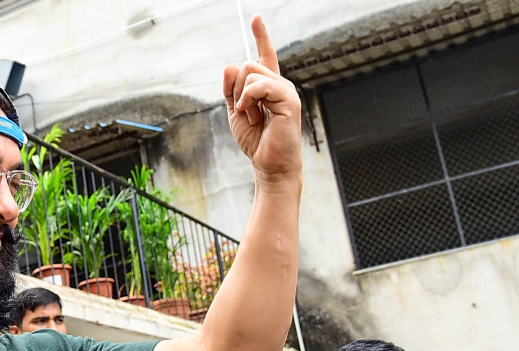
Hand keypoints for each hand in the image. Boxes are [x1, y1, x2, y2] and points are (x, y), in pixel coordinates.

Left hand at [223, 15, 301, 181]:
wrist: (269, 165)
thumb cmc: (256, 141)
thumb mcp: (235, 112)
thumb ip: (230, 90)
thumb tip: (230, 65)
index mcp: (269, 86)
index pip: (265, 56)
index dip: (261, 36)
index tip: (256, 18)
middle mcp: (280, 84)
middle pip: (248, 65)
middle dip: (236, 89)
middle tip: (245, 112)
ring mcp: (286, 91)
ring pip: (251, 73)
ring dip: (243, 98)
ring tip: (253, 118)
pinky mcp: (289, 100)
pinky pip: (259, 86)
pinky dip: (248, 100)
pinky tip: (253, 115)